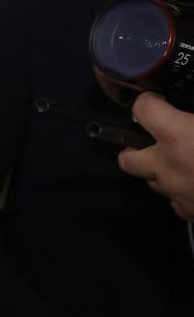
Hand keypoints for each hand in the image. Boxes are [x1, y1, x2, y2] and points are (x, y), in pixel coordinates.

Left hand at [119, 92, 193, 220]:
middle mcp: (168, 166)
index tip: (159, 101)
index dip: (149, 102)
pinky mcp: (192, 215)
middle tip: (154, 140)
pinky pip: (176, 203)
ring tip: (184, 162)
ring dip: (162, 171)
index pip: (142, 109)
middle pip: (128, 159)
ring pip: (152, 182)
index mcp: (177, 136)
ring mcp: (177, 195)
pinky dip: (183, 193)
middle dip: (135, 148)